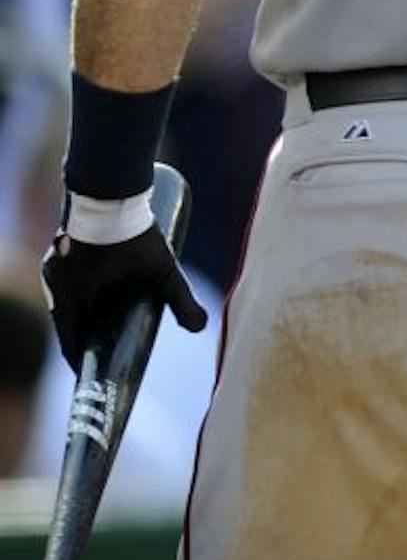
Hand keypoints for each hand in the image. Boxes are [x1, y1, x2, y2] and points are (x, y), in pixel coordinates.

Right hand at [41, 210, 207, 372]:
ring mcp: (52, 265)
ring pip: (64, 301)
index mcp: (72, 295)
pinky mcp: (59, 250)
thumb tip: (200, 328)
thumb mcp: (161, 267)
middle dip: (83, 338)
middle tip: (103, 351)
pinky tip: (93, 296)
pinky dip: (76, 295)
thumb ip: (181, 298)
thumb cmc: (135, 230)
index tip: (96, 372)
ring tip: (102, 326)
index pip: (70, 339)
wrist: (113, 187)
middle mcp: (54, 282)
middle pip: (66, 322)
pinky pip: (63, 283)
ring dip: (80, 315)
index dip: (82, 358)